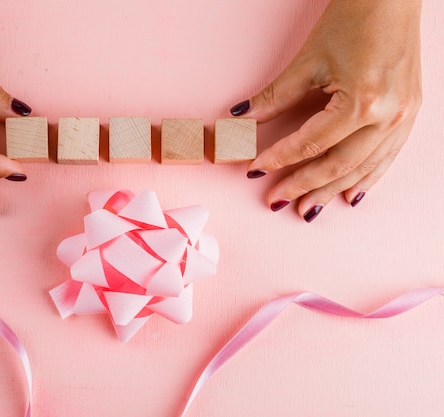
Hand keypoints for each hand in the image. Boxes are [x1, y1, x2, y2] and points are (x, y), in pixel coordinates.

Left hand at [231, 0, 421, 221]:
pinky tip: (351, 195)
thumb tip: (241, 119)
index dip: (280, 159)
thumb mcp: (307, 61)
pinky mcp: (409, 113)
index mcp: (362, 103)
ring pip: (363, 168)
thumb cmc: (352, 20)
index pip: (311, 144)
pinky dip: (367, 178)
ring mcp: (403, 117)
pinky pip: (386, 157)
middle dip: (305, 186)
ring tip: (309, 209)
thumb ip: (274, 97)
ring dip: (333, 191)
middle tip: (278, 202)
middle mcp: (387, 116)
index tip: (256, 170)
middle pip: (338, 165)